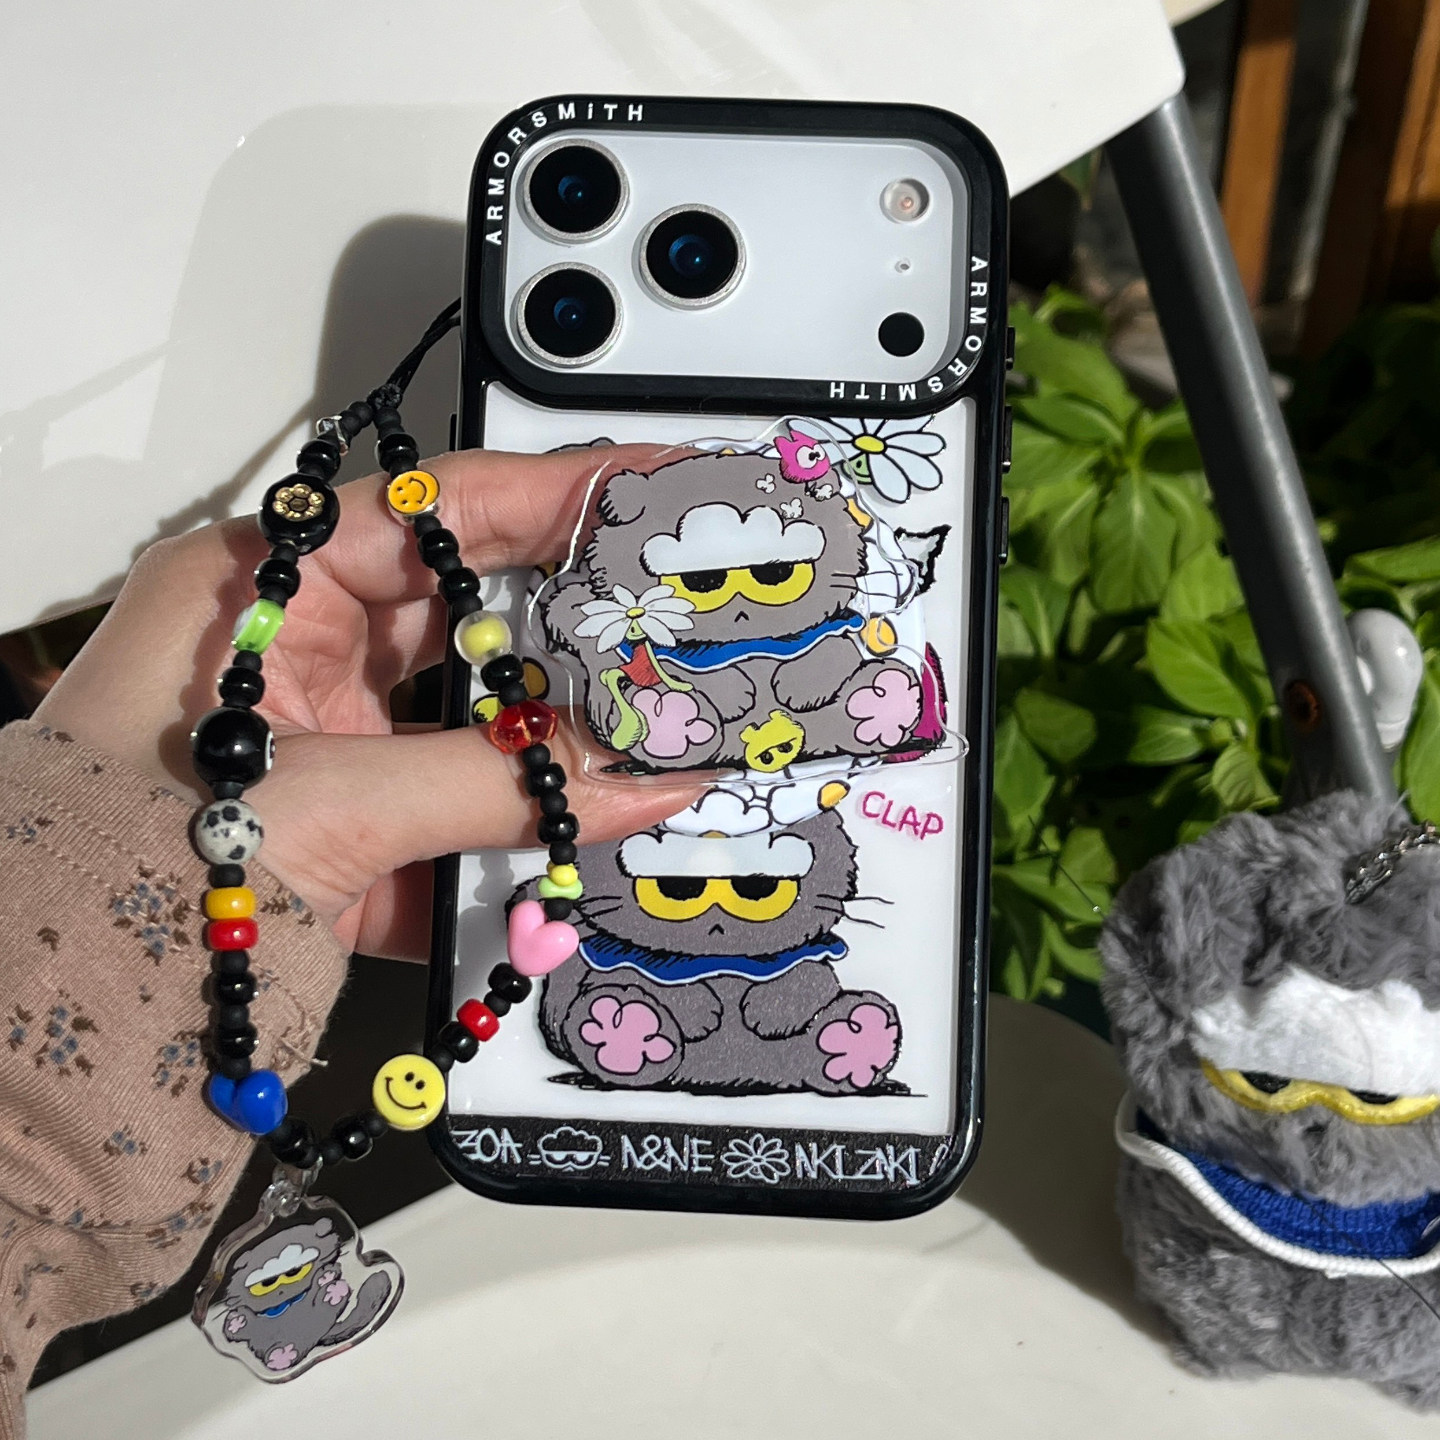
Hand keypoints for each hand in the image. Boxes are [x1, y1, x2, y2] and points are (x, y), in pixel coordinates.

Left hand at [34, 447, 698, 957]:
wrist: (61, 1018)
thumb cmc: (129, 866)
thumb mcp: (332, 806)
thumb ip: (503, 789)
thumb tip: (649, 781)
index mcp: (261, 589)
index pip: (439, 509)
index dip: (559, 493)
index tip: (658, 489)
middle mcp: (294, 645)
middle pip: (471, 612)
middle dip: (576, 627)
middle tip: (676, 625)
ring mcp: (326, 732)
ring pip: (474, 712)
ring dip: (552, 737)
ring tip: (654, 731)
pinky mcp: (349, 815)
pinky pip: (459, 796)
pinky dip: (516, 821)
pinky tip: (590, 824)